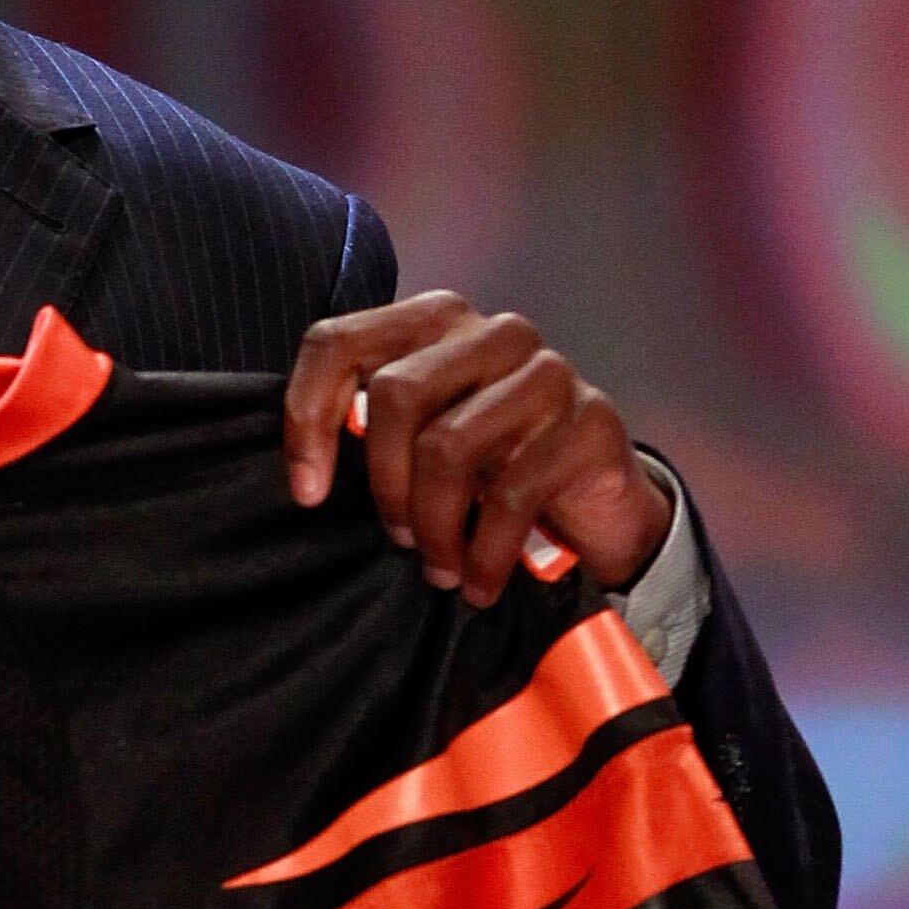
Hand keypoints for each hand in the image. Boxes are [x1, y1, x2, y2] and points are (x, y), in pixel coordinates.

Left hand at [283, 293, 668, 608]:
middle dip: (384, 485)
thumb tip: (310, 470)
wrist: (601, 503)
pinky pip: (508, 496)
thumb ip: (374, 429)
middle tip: (398, 537)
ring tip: (439, 569)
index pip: (338, 342)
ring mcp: (545, 371)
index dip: (307, 417)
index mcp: (436, 322)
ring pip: (447, 447)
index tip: (308, 491)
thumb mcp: (427, 440)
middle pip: (395, 394)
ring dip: (433, 528)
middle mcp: (492, 332)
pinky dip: (483, 556)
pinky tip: (478, 585)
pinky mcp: (588, 420)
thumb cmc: (498, 468)